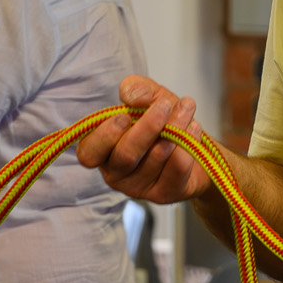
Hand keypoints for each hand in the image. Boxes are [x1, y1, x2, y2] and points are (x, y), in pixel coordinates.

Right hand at [75, 75, 209, 202]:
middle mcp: (114, 172)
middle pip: (125, 156)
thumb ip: (134, 88)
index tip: (125, 116)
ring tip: (186, 110)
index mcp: (101, 150)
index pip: (89, 153)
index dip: (105, 136)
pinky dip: (188, 145)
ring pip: (155, 158)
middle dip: (147, 127)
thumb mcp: (146, 96)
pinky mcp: (163, 193)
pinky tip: (193, 129)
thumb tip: (136, 98)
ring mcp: (138, 187)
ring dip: (175, 130)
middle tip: (165, 104)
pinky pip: (176, 169)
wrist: (192, 144)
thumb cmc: (161, 121)